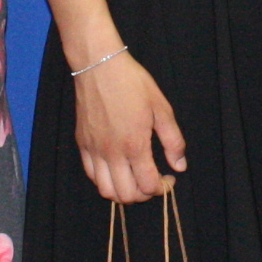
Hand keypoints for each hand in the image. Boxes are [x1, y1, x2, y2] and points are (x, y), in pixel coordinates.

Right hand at [73, 54, 185, 204]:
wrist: (98, 65)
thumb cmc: (132, 83)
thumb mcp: (161, 108)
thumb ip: (173, 141)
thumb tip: (179, 166)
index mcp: (134, 145)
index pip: (148, 185)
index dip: (162, 188)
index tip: (169, 178)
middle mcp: (111, 153)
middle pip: (126, 195)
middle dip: (143, 194)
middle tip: (152, 180)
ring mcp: (94, 150)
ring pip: (105, 191)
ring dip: (122, 192)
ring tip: (134, 179)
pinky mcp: (82, 144)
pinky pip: (91, 175)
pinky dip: (104, 180)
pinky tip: (116, 168)